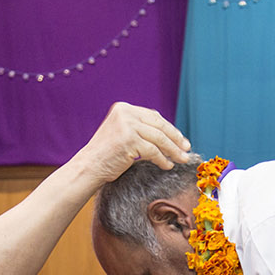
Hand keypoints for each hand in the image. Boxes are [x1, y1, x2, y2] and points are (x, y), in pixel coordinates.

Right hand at [73, 102, 191, 185]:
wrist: (88, 167)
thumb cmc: (105, 155)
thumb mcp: (122, 134)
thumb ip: (140, 129)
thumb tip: (168, 134)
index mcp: (123, 108)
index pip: (153, 116)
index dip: (169, 128)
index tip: (181, 139)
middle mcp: (125, 113)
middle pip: (159, 125)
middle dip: (175, 138)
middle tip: (186, 149)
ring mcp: (127, 125)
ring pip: (159, 138)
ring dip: (173, 150)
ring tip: (182, 159)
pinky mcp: (129, 140)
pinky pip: (153, 151)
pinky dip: (163, 159)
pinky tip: (167, 165)